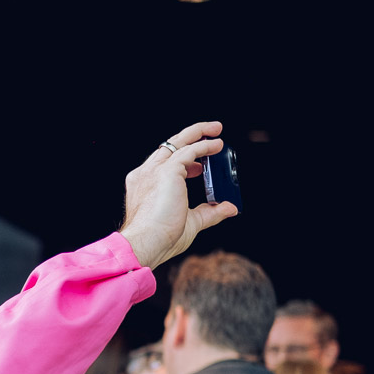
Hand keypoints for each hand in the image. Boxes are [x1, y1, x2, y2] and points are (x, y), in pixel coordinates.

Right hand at [118, 121, 238, 269]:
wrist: (148, 243)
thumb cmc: (161, 238)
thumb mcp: (191, 222)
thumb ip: (209, 212)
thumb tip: (229, 208)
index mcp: (144, 186)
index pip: (163, 164)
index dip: (184, 162)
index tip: (201, 168)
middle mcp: (145, 175)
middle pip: (169, 147)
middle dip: (191, 136)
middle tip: (211, 132)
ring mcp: (154, 171)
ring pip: (177, 143)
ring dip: (199, 134)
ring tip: (216, 130)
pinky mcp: (167, 171)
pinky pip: (189, 151)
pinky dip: (204, 146)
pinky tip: (217, 145)